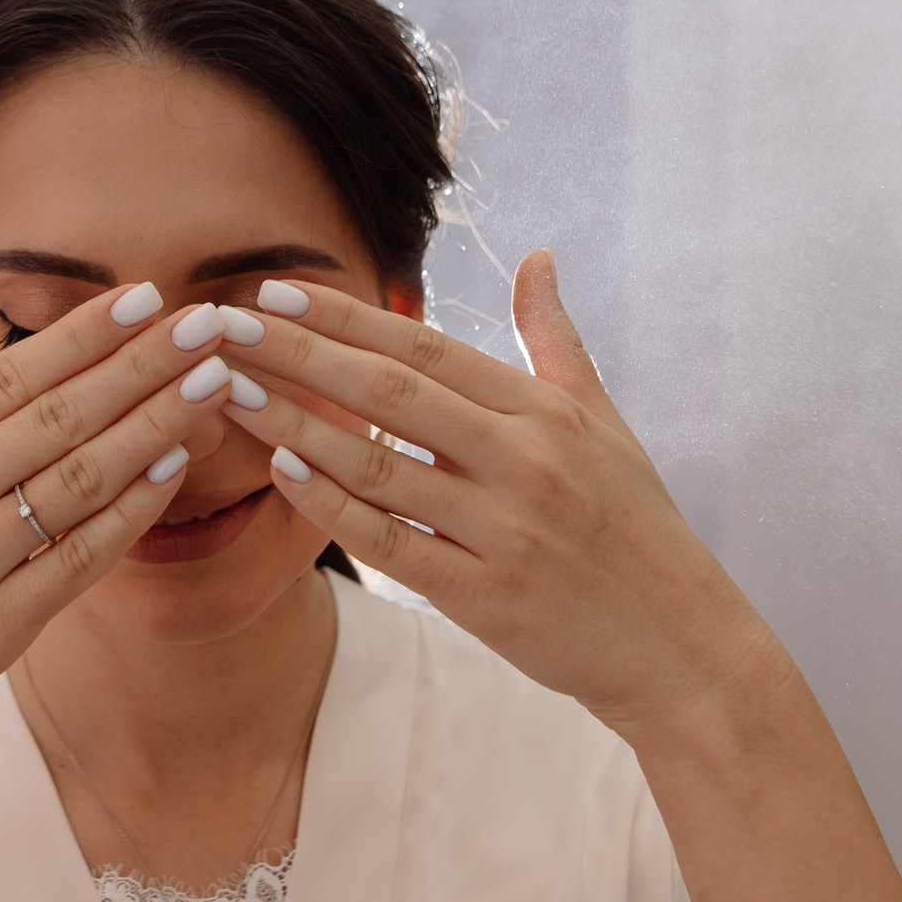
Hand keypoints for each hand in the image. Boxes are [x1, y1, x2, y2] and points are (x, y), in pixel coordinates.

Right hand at [0, 286, 234, 807]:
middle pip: (57, 416)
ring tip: (214, 383)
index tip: (144, 294)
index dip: (82, 333)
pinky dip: (130, 513)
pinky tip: (175, 471)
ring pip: (79, 480)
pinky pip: (77, 560)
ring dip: (155, 426)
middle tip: (207, 322)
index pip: (6, 376)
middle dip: (141, 363)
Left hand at [215, 249, 770, 736]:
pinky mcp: (488, 598)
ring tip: (232, 392)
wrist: (677, 644)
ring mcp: (505, 530)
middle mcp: (526, 461)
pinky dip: (336, 510)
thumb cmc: (634, 526)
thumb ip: (554, 340)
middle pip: (393, 394)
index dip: (347, 318)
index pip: (427, 349)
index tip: (277, 290)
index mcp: (545, 412)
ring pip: (381, 468)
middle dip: (300, 354)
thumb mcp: (604, 421)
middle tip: (224, 326)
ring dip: (298, 425)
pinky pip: (394, 546)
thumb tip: (537, 257)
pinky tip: (286, 473)